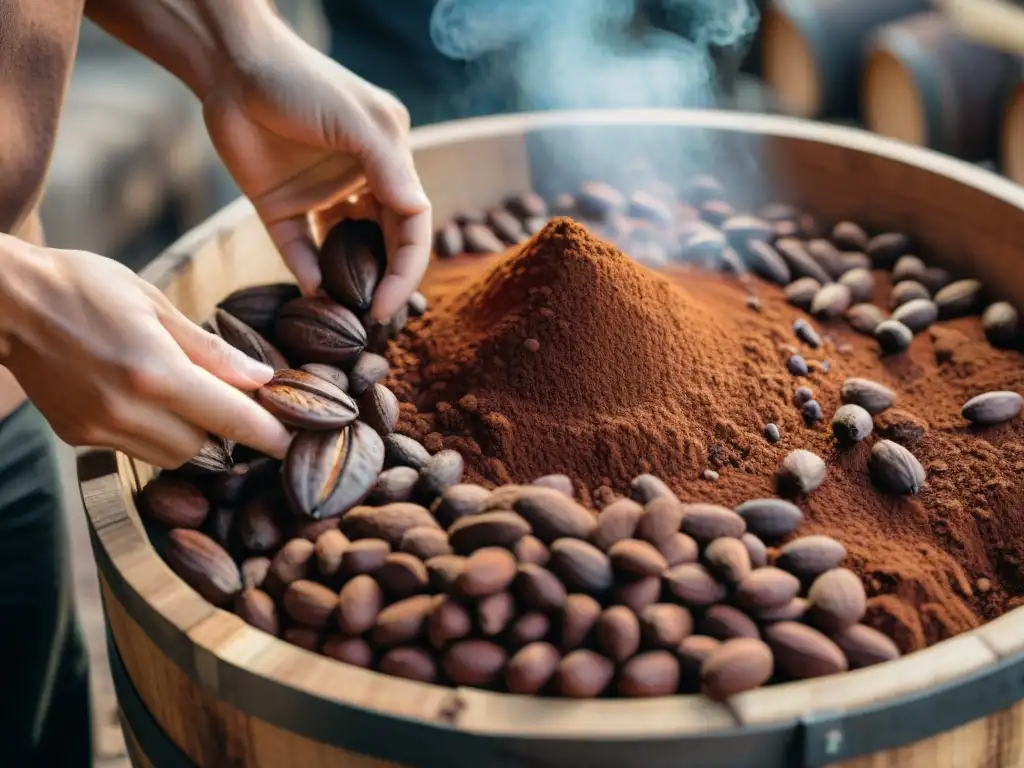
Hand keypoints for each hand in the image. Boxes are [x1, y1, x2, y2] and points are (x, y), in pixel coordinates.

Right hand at [0, 246, 291, 467]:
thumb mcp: (155, 302)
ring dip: (191, 436)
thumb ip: (211, 349)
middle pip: (205, 448)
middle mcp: (128, 410)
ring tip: (184, 395)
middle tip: (232, 400)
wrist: (3, 302)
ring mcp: (100, 429)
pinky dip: (154, 433)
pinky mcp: (78, 437)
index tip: (296, 443)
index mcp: (155, 372)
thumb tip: (262, 378)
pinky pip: (136, 450)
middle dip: (226, 430)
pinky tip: (145, 398)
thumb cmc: (84, 286)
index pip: (231, 419)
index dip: (270, 435)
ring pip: (171, 457)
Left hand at [202, 26, 431, 322]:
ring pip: (344, 253)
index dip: (407, 267)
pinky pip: (299, 250)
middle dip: (383, 283)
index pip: (412, 225)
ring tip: (347, 316)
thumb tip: (419, 215)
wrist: (231, 67)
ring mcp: (320, 198)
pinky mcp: (280, 208)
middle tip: (374, 322)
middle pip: (383, 244)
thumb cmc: (303, 82)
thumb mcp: (359, 120)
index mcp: (388, 162)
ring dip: (348, 283)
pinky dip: (307, 272)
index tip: (391, 302)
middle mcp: (359, 183)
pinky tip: (313, 291)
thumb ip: (390, 168)